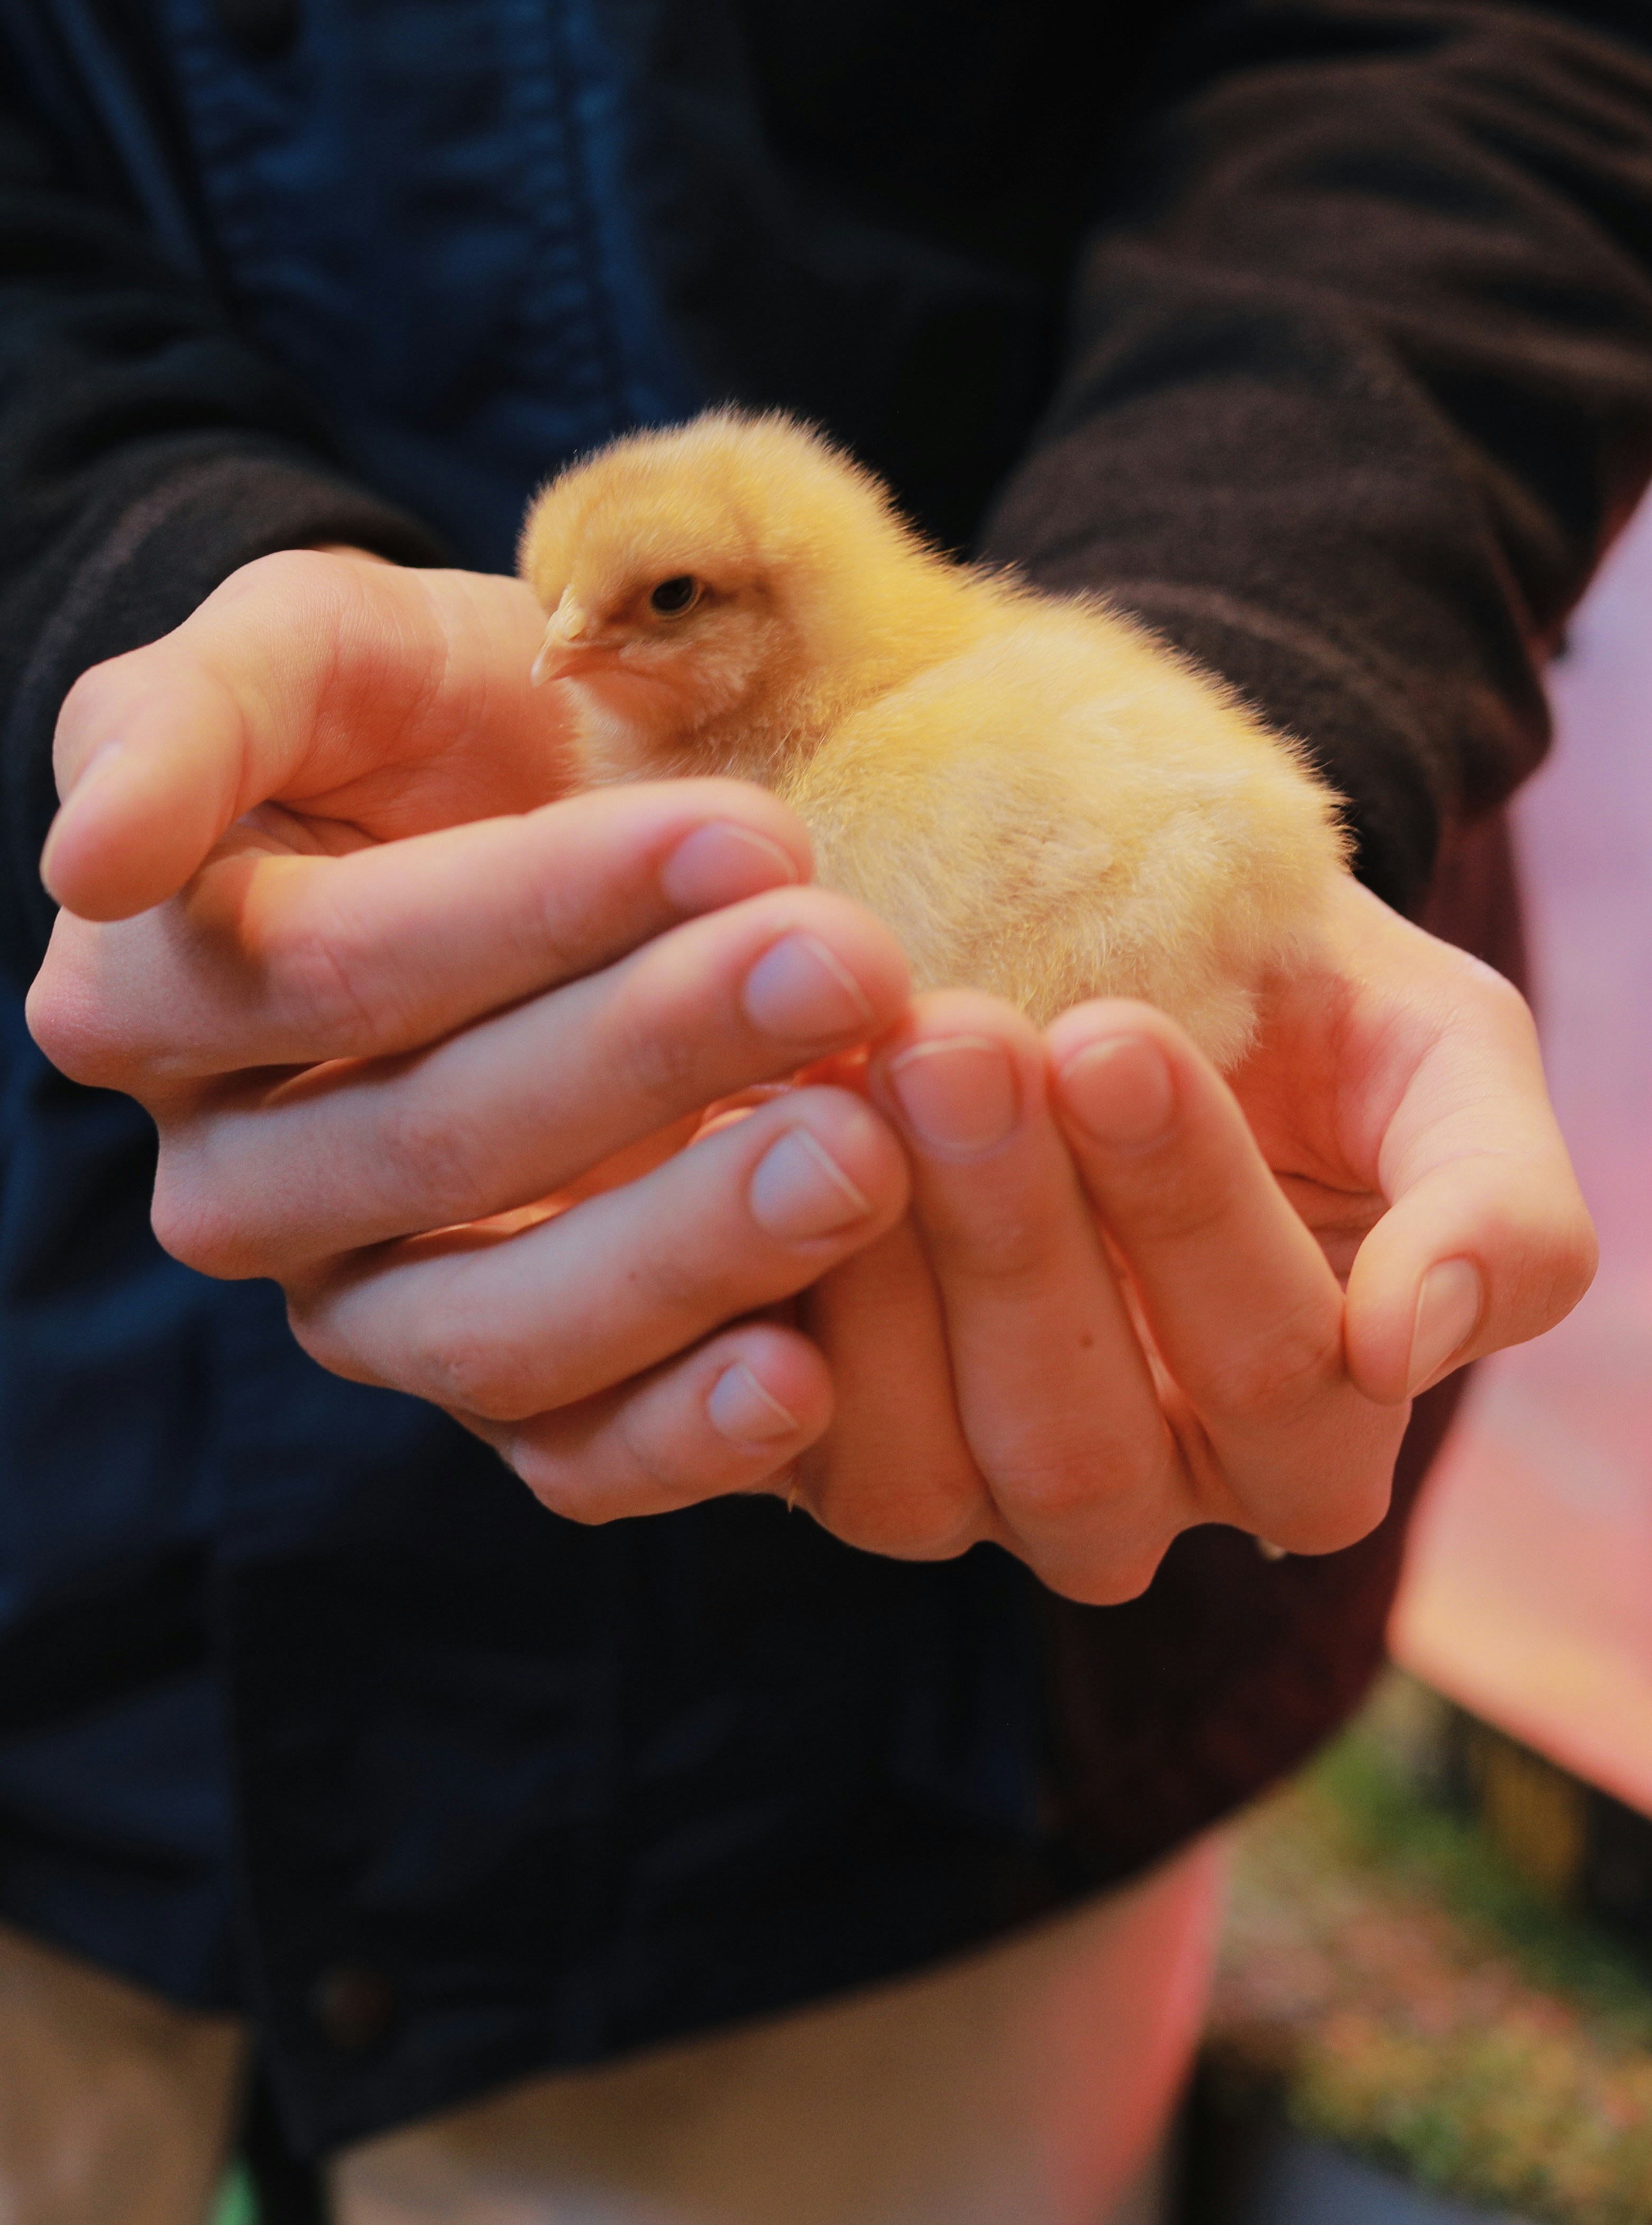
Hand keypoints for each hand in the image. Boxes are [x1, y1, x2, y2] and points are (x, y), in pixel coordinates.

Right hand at [28, 553, 919, 1508]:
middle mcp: (242, 1184)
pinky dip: (682, 1436)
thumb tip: (91, 859)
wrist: (530, 808)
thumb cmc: (423, 719)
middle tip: (848, 965)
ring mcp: (371, 1306)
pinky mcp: (505, 1391)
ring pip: (494, 1328)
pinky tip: (801, 1377)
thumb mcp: (311, 649)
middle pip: (435, 1143)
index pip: (342, 968)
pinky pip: (563, 1459)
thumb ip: (191, 715)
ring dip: (688, 1246)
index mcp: (157, 1003)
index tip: (749, 838)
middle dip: (658, 1050)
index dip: (540, 909)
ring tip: (859, 1154)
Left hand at [785, 873, 1595, 1602]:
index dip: (1191, 1213)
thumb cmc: (1302, 1015)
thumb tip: (1415, 1342)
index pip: (1281, 1372)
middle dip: (1015, 1235)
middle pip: (1086, 1447)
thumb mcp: (1444, 1058)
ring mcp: (974, 1493)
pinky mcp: (827, 1456)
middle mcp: (1142, 1498)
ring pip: (929, 1477)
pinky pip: (786, 1451)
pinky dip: (760, 1317)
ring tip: (839, 1080)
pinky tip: (739, 1158)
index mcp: (1310, 1434)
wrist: (1116, 964)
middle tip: (949, 1044)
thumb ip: (1497, 1205)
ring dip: (880, 1277)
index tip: (1105, 1035)